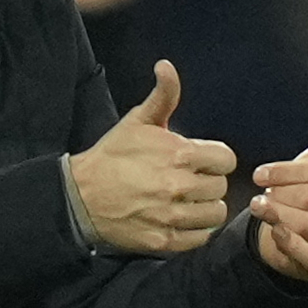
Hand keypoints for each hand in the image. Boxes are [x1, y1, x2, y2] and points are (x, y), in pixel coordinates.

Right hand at [67, 60, 238, 254]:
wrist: (81, 196)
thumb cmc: (112, 156)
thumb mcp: (137, 121)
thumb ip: (163, 95)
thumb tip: (166, 66)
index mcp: (180, 154)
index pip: (226, 160)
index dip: (214, 159)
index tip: (200, 162)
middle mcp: (179, 186)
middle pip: (220, 187)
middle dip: (208, 182)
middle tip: (188, 181)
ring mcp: (172, 216)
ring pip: (215, 214)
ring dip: (204, 207)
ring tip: (187, 201)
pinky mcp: (164, 240)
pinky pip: (200, 238)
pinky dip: (195, 230)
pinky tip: (180, 218)